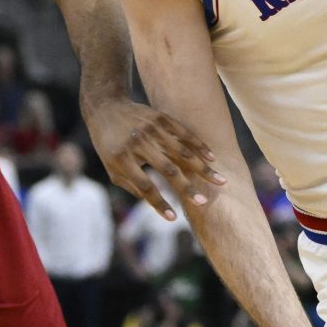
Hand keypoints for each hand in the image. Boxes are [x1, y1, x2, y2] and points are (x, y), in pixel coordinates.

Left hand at [84, 101, 226, 220]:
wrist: (106, 107)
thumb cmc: (108, 144)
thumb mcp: (111, 168)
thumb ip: (132, 186)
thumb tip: (155, 203)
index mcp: (122, 159)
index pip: (145, 185)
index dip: (159, 203)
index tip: (172, 218)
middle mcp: (138, 143)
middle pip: (167, 170)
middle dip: (186, 188)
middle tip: (203, 202)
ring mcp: (151, 129)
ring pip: (181, 152)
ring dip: (202, 168)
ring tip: (220, 181)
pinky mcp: (161, 117)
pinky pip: (184, 133)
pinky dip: (199, 146)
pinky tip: (212, 158)